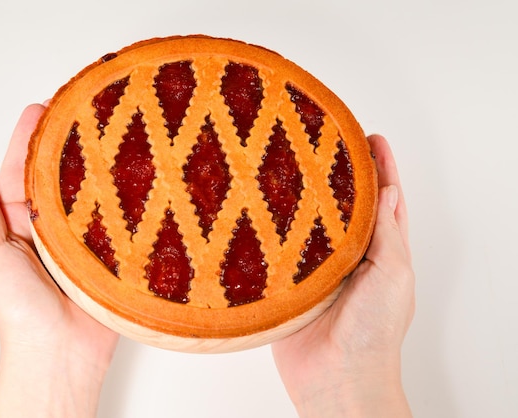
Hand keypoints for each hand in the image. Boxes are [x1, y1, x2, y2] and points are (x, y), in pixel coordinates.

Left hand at [0, 104, 118, 417]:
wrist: (60, 350)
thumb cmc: (18, 310)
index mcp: (16, 225)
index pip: (20, 172)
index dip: (27, 140)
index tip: (40, 109)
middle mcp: (49, 228)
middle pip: (58, 177)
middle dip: (66, 143)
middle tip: (80, 109)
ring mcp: (81, 238)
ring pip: (89, 192)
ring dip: (96, 164)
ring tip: (108, 130)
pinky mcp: (109, 252)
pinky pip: (116, 218)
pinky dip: (122, 197)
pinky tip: (132, 173)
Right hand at [272, 134, 413, 416]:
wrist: (337, 379)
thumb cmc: (374, 334)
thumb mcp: (394, 277)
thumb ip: (388, 236)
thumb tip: (389, 190)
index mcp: (381, 252)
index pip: (383, 200)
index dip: (379, 168)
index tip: (369, 137)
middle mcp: (349, 256)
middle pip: (343, 206)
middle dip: (337, 174)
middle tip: (324, 142)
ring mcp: (318, 268)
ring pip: (309, 223)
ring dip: (302, 197)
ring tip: (290, 164)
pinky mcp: (290, 283)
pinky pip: (281, 250)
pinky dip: (274, 229)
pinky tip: (263, 208)